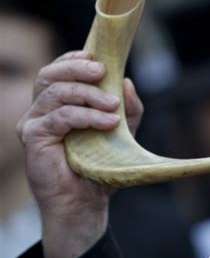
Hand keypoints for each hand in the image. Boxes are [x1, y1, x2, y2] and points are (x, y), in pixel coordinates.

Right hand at [16, 50, 143, 257]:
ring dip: (88, 94)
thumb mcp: (122, 131)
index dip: (73, 59)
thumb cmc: (100, 165)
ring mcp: (34, 123)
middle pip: (50, 75)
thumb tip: (127, 82)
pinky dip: (86, 116)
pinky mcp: (33, 137)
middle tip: (102, 72)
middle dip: (78, 68)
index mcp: (59, 104)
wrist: (87, 201)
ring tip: (113, 106)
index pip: (58, 71)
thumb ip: (127, 108)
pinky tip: (108, 122)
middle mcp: (42, 110)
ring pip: (56, 93)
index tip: (96, 56)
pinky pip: (59, 117)